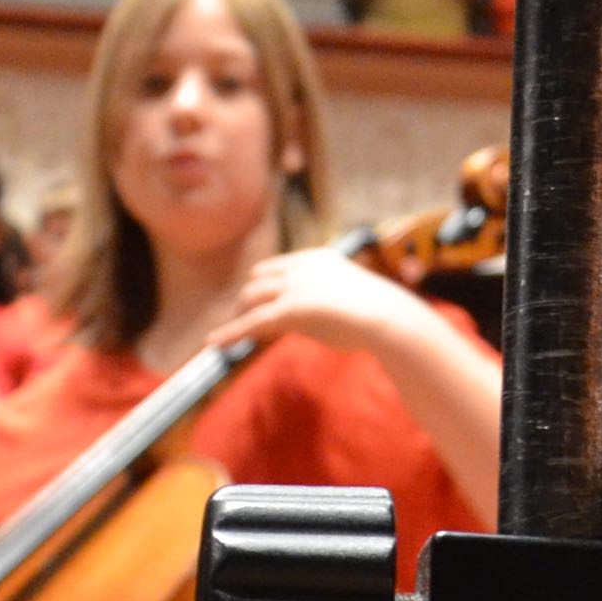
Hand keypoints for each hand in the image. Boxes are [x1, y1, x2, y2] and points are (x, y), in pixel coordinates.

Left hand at [199, 245, 423, 358]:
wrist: (388, 319)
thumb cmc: (377, 314)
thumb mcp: (344, 296)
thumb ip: (321, 297)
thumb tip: (306, 316)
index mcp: (315, 258)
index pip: (275, 268)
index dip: (265, 288)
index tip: (258, 303)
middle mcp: (300, 267)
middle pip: (258, 280)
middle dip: (248, 300)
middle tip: (243, 321)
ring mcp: (293, 286)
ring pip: (251, 298)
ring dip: (239, 316)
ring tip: (229, 335)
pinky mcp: (288, 309)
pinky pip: (251, 322)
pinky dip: (230, 332)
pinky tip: (213, 343)